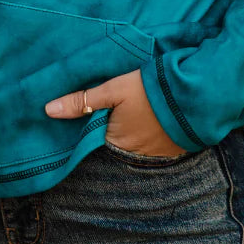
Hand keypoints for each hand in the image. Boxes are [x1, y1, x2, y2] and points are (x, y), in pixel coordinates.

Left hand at [44, 67, 188, 156]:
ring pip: (140, 140)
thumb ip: (82, 100)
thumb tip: (47, 111)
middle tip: (128, 102)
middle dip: (121, 123)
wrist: (196, 94)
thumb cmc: (150, 90)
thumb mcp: (112, 89)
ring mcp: (158, 154)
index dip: (100, 118)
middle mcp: (136, 154)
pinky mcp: (177, 149)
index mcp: (116, 141)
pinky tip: (160, 114)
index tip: (105, 105)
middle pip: (120, 137)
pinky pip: (160, 142)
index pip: (99, 133)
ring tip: (145, 106)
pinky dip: (158, 130)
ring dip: (140, 127)